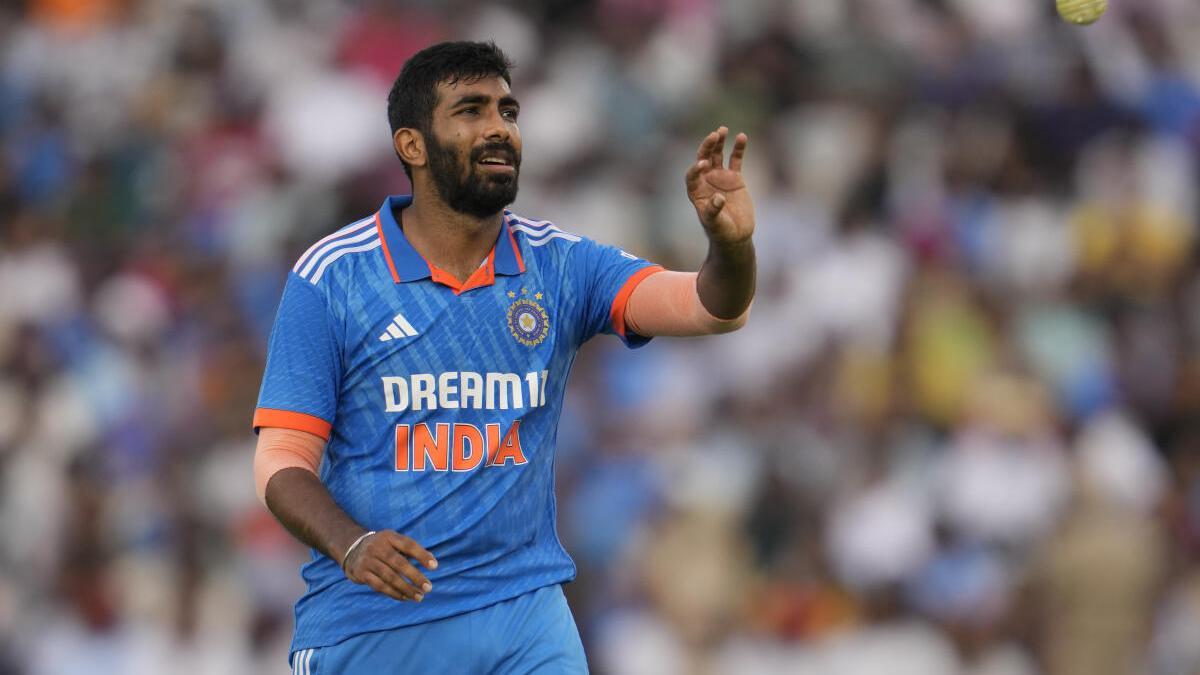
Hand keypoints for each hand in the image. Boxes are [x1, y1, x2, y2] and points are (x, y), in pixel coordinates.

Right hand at [343, 530, 437, 601]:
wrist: (352, 549)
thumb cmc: (382, 547)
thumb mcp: (393, 542)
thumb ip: (410, 550)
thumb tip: (432, 561)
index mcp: (388, 536)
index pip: (408, 545)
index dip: (422, 555)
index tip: (435, 566)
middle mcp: (377, 547)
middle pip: (399, 563)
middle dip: (415, 576)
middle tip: (428, 587)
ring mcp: (368, 560)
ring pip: (390, 577)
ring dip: (406, 589)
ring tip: (419, 596)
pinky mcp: (361, 573)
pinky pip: (379, 586)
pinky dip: (393, 593)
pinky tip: (405, 598)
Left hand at [685, 127, 754, 246]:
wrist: (736, 235)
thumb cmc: (721, 231)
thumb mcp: (716, 224)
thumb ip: (714, 211)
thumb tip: (718, 198)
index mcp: (696, 192)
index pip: (692, 175)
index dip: (695, 168)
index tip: (703, 164)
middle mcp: (705, 181)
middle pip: (703, 159)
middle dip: (707, 147)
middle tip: (714, 135)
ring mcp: (720, 177)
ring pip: (717, 155)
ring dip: (718, 143)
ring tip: (722, 130)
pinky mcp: (734, 177)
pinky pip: (735, 159)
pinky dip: (738, 148)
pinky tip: (742, 137)